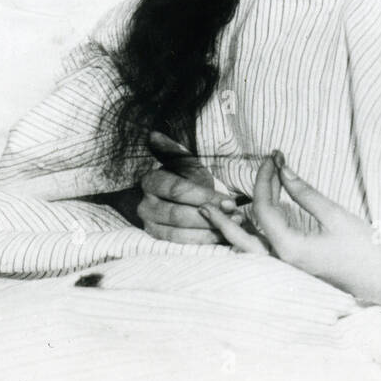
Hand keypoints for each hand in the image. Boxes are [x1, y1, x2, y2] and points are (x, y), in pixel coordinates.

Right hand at [138, 131, 244, 245]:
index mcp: (150, 181)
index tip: (229, 200)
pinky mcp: (159, 241)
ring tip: (233, 225)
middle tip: (236, 215)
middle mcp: (145, 206)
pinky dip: (204, 242)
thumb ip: (170, 148)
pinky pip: (182, 245)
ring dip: (209, 231)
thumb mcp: (182, 160)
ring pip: (179, 233)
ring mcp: (150, 226)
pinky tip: (224, 236)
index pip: (178, 190)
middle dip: (210, 216)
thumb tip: (154, 135)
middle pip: (178, 214)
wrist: (176, 196)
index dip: (205, 196)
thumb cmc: (184, 175)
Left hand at [201, 153, 380, 303]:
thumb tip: (282, 169)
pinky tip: (246, 229)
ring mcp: (286, 273)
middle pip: (240, 240)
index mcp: (289, 249)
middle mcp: (281, 265)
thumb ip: (304, 192)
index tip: (274, 157)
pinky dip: (249, 242)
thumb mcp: (334, 215)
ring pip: (247, 253)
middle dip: (222, 220)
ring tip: (219, 215)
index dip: (266, 178)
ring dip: (232, 233)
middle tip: (206, 203)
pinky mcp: (293, 274)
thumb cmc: (364, 248)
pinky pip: (261, 258)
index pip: (263, 209)